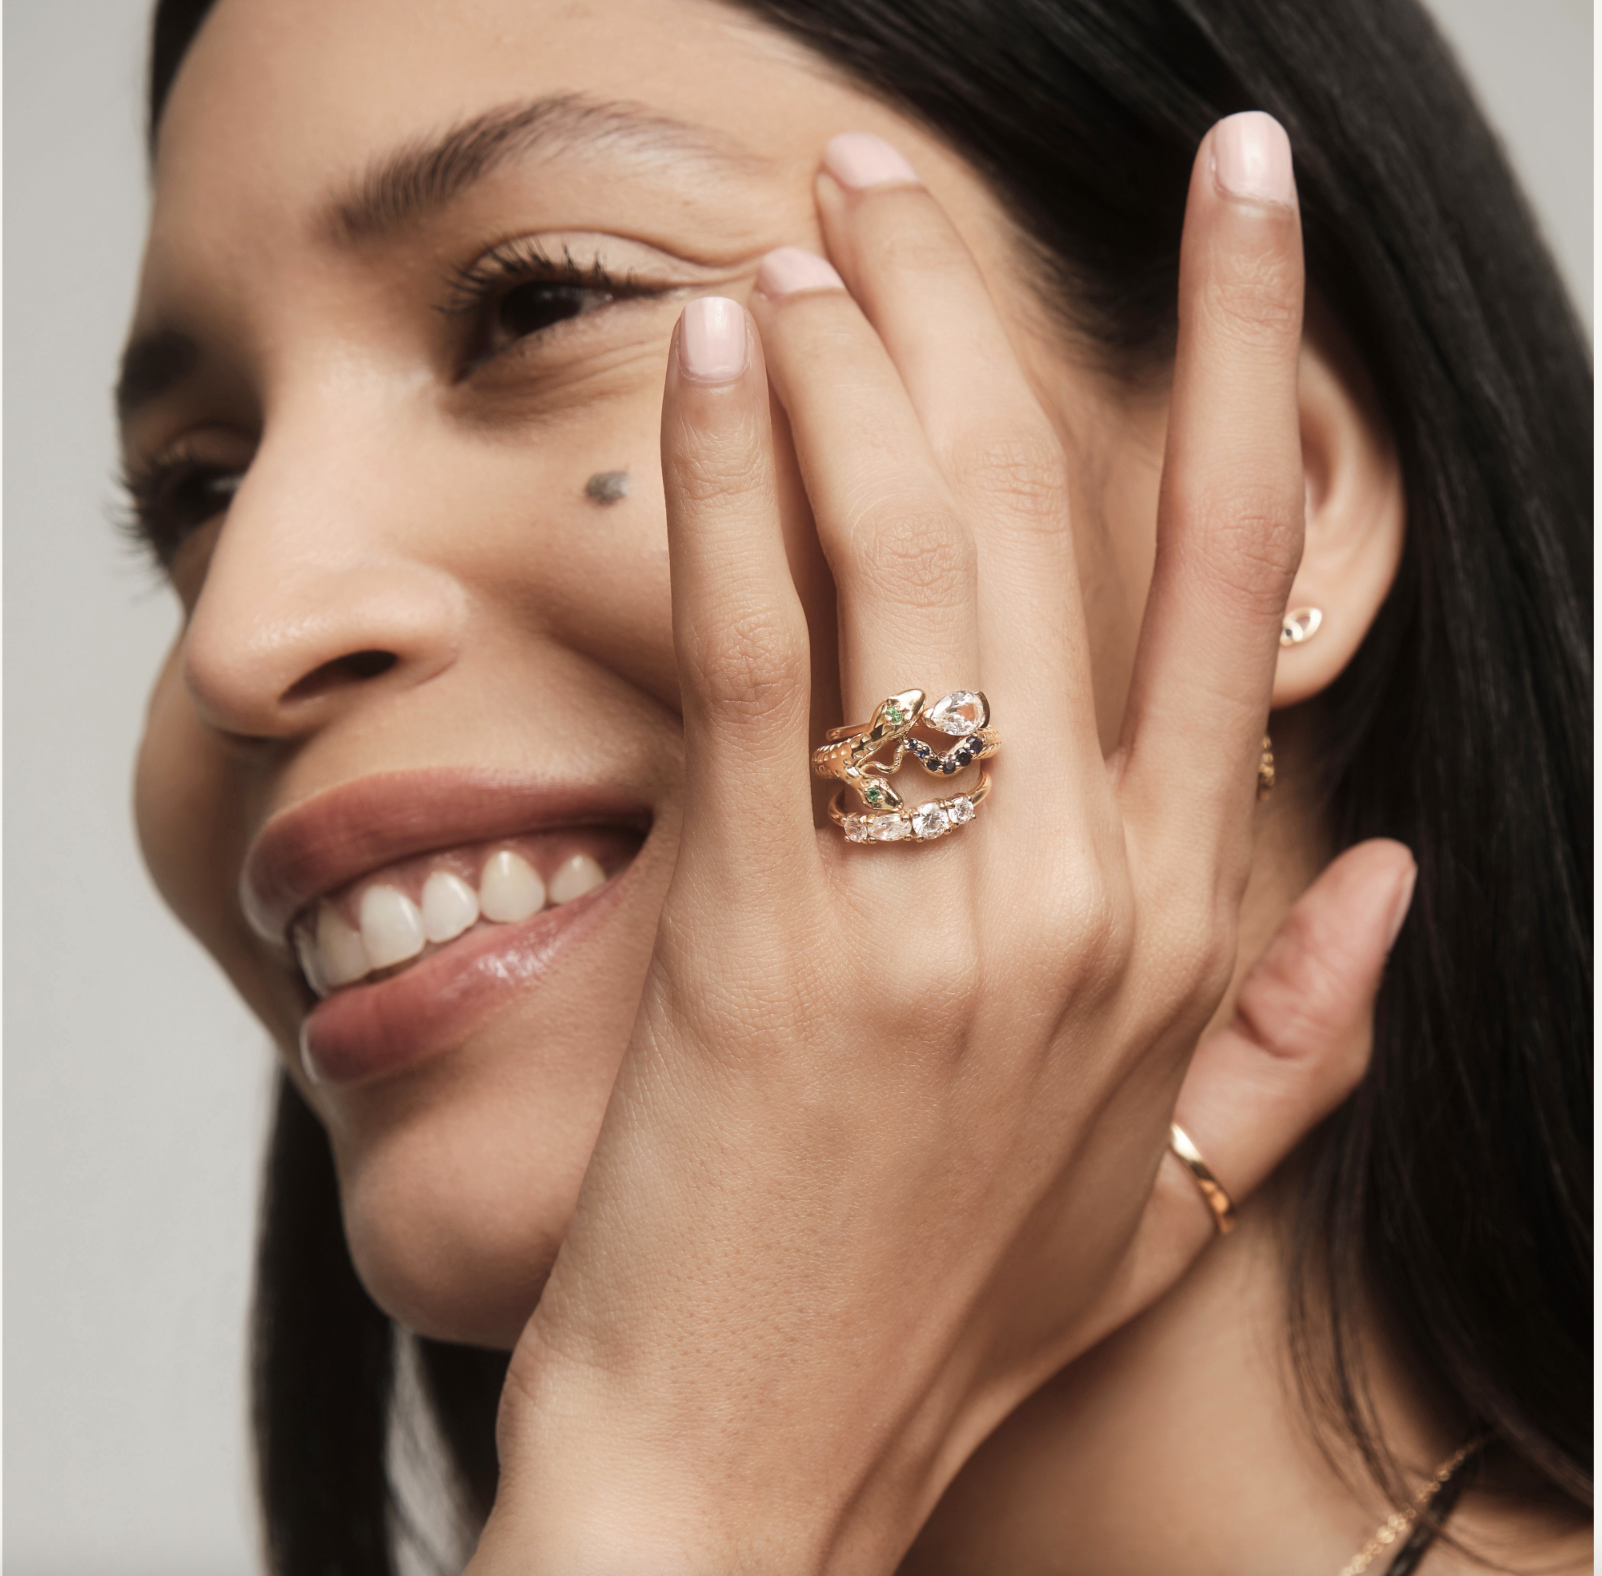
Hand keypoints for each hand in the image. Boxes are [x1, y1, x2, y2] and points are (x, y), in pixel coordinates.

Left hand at [470, 116, 1414, 1573]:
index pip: (1242, 580)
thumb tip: (1392, 880)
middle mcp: (1089, 887)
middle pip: (1050, 513)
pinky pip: (761, 645)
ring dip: (857, 354)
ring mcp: (937, 905)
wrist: (757, 1468)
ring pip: (912, 543)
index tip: (1236, 207)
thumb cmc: (936, 1313)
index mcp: (1188, 926)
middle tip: (903, 178)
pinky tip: (720, 355)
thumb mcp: (1166, 1196)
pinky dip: (737, 480)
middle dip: (981, 307)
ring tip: (808, 231)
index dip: (1253, 363)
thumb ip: (1303, 1036)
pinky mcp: (771, 925)